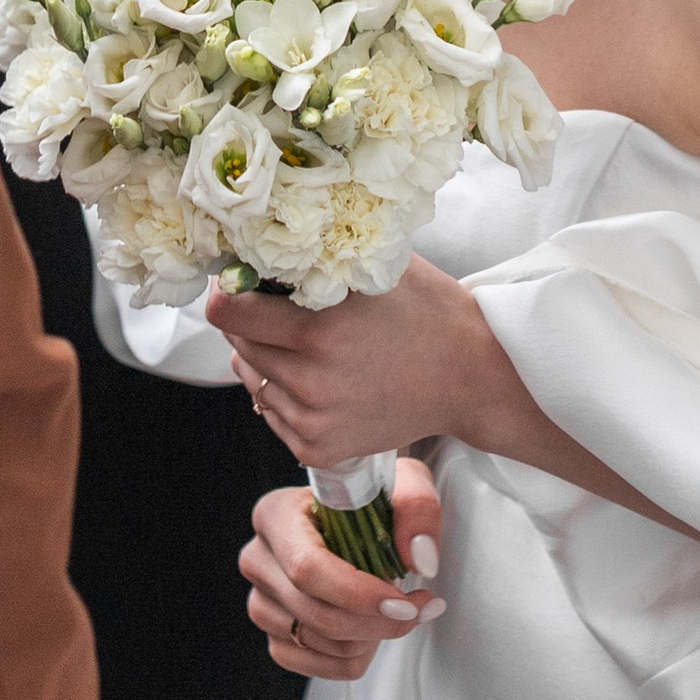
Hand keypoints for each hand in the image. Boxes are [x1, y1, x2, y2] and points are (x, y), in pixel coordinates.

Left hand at [209, 257, 520, 472]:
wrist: (471, 378)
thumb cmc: (427, 312)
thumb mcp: (373, 269)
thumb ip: (314, 261)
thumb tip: (254, 250)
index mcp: (320, 332)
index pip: (228, 312)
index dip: (229, 290)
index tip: (238, 279)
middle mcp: (311, 382)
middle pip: (237, 344)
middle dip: (250, 321)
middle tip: (280, 308)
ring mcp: (313, 422)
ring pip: (252, 378)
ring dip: (266, 357)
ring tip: (307, 344)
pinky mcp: (318, 450)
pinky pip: (272, 412)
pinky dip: (284, 392)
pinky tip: (318, 376)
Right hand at [242, 459, 444, 677]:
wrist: (357, 524)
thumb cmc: (371, 501)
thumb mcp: (402, 482)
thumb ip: (416, 507)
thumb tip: (421, 557)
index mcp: (276, 514)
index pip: (307, 567)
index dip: (358, 593)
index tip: (404, 602)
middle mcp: (258, 559)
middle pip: (316, 613)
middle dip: (376, 622)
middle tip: (416, 610)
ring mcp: (261, 602)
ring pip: (321, 643)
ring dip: (369, 637)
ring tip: (390, 610)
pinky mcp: (275, 636)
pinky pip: (318, 666)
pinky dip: (354, 657)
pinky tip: (371, 629)